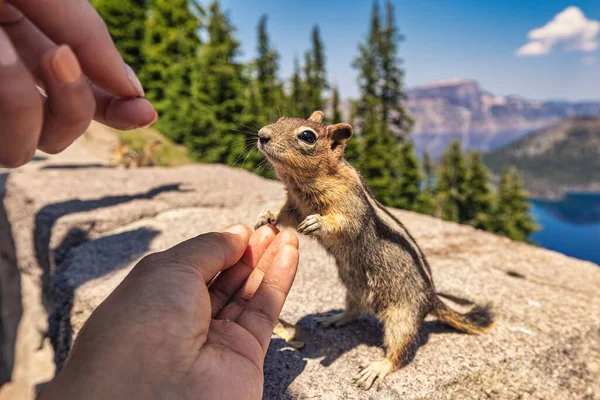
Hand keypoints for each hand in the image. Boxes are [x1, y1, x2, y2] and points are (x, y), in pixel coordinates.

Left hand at [0, 0, 156, 166]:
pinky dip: (11, 104)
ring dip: (25, 106)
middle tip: (60, 57)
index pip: (81, 89)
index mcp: (23, 31)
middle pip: (58, 130)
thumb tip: (134, 91)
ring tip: (1, 43)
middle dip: (75, 106)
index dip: (117, 108)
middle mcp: (3, 69)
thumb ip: (87, 35)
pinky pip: (6, 145)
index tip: (144, 111)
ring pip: (23, 149)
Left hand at [39, 224, 298, 399]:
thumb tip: (237, 234)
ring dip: (269, 262)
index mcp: (157, 299)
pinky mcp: (245, 355)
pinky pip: (265, 311)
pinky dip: (279, 281)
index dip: (221, 247)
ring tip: (286, 235)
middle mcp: (185, 321)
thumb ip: (209, 248)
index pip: (195, 268)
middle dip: (249, 252)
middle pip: (225, 280)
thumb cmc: (145, 323)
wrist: (154, 391)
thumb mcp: (171, 269)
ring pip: (248, 294)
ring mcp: (216, 340)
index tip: (245, 229)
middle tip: (272, 229)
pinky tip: (290, 254)